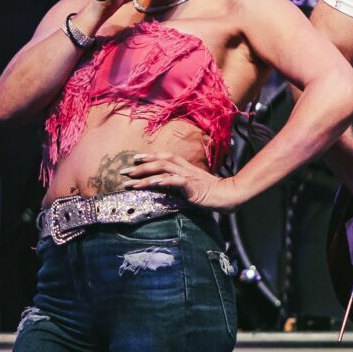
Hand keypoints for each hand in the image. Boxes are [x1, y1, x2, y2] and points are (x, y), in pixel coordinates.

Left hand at [123, 151, 239, 209]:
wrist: (229, 196)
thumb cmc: (212, 194)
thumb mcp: (192, 188)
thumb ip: (180, 186)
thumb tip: (166, 189)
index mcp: (186, 168)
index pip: (165, 156)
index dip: (150, 156)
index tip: (135, 158)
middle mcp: (185, 169)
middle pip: (160, 161)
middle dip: (140, 165)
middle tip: (123, 171)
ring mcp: (188, 176)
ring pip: (164, 169)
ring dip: (145, 174)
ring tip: (131, 180)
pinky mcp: (192, 186)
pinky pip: (175, 181)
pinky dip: (163, 181)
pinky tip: (152, 183)